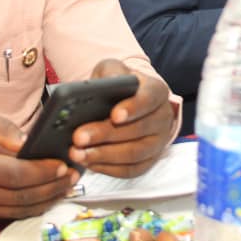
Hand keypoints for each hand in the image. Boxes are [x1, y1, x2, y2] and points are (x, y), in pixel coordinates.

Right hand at [0, 107, 75, 225]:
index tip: (63, 162)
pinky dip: (29, 210)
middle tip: (74, 174)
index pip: (15, 174)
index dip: (43, 170)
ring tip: (67, 186)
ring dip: (46, 201)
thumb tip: (28, 141)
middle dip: (52, 186)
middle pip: (21, 196)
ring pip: (17, 212)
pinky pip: (6, 219)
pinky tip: (46, 198)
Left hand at [69, 59, 175, 177]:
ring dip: (103, 155)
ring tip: (77, 153)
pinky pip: (131, 170)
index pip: (149, 99)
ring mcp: (158, 142)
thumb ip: (109, 74)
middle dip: (106, 135)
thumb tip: (100, 87)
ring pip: (134, 153)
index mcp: (156, 91)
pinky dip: (108, 169)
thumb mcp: (113, 71)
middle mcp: (163, 117)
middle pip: (137, 130)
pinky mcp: (149, 160)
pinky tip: (89, 163)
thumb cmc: (118, 86)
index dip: (133, 108)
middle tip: (78, 137)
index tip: (114, 115)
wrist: (126, 103)